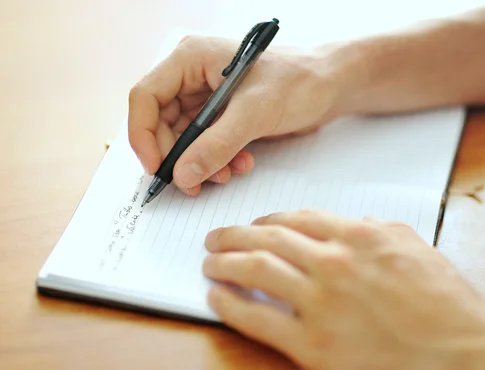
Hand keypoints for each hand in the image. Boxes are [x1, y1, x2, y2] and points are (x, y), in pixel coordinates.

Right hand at [128, 35, 337, 195]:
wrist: (332, 86)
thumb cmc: (299, 81)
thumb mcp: (254, 113)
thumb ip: (216, 145)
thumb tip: (182, 176)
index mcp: (191, 59)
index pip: (146, 97)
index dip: (144, 136)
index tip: (158, 170)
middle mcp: (193, 76)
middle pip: (161, 123)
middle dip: (178, 157)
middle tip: (193, 185)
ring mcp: (207, 97)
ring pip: (184, 139)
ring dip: (201, 162)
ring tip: (227, 174)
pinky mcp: (223, 116)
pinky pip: (206, 144)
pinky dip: (218, 160)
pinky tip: (241, 165)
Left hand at [202, 210, 484, 369]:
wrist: (465, 353)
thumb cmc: (448, 303)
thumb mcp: (417, 247)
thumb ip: (380, 229)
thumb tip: (356, 223)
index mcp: (358, 237)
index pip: (299, 218)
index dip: (269, 219)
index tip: (255, 224)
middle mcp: (333, 263)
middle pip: (268, 239)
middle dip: (235, 235)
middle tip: (216, 237)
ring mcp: (321, 303)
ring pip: (256, 271)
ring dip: (225, 263)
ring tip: (209, 262)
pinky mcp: (313, 344)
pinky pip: (258, 319)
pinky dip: (230, 305)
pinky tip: (215, 297)